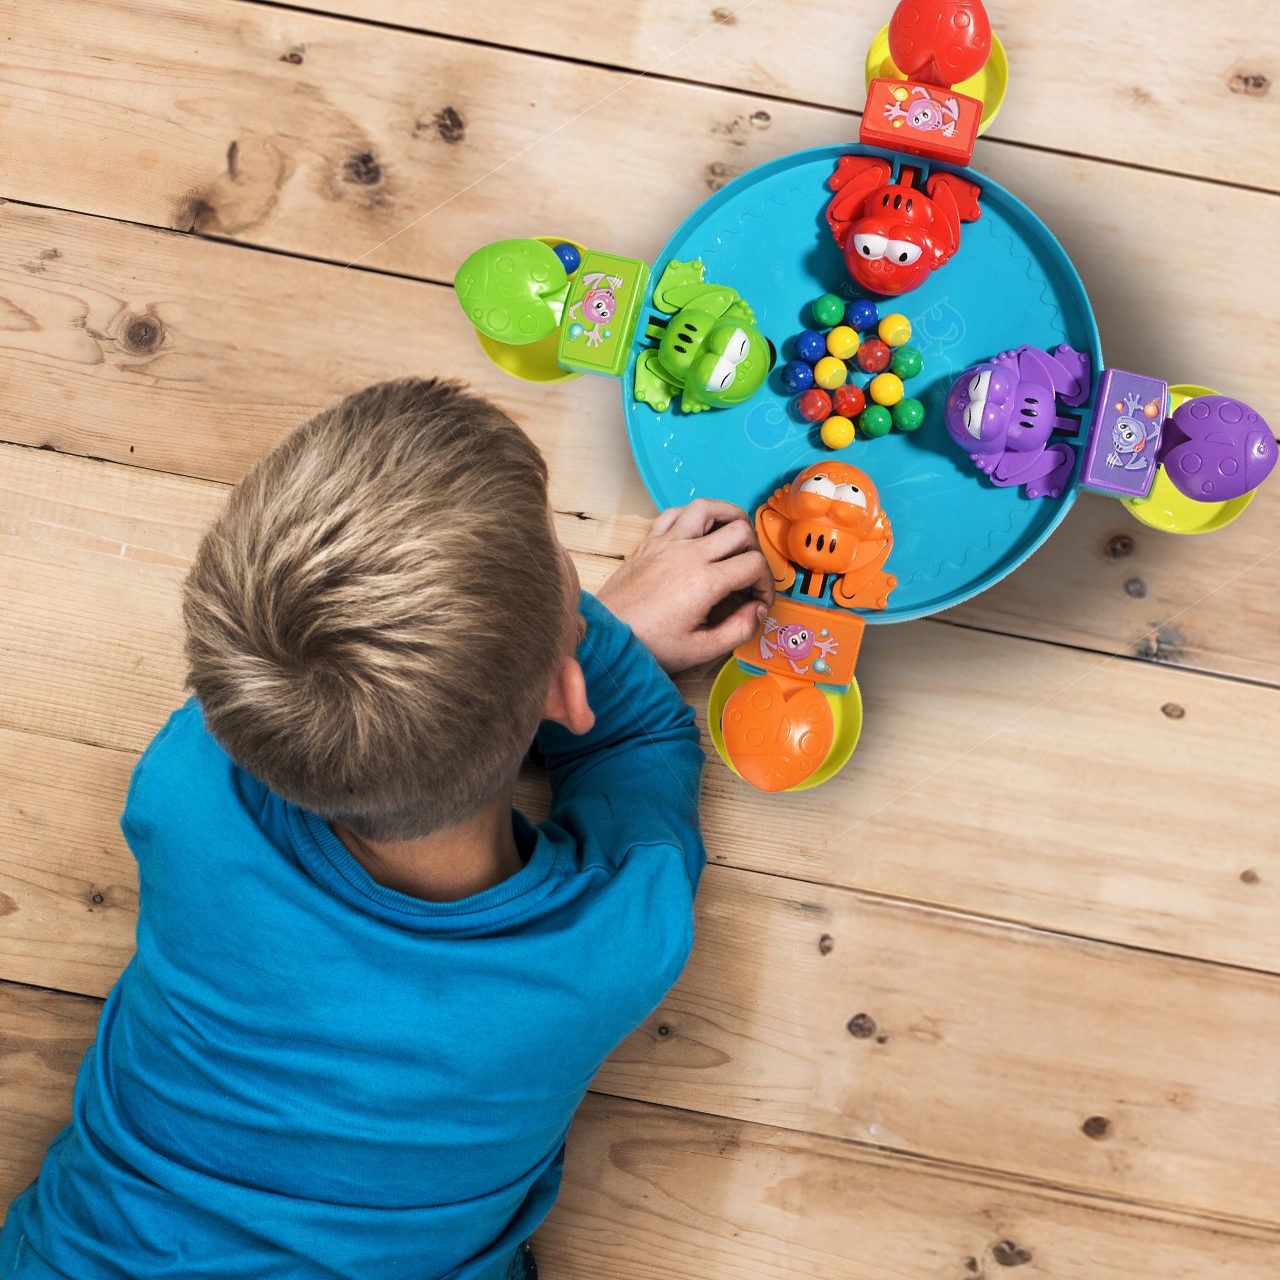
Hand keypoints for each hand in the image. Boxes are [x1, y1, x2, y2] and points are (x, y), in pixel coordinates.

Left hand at [596, 499, 773, 672]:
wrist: (607, 634)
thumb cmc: (647, 643)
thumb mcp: (700, 650)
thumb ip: (738, 630)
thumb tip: (758, 611)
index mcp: (704, 582)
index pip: (754, 565)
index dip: (766, 583)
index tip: (759, 600)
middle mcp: (688, 555)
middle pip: (740, 531)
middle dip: (756, 551)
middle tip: (749, 573)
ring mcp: (667, 544)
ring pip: (708, 507)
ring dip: (729, 517)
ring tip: (735, 537)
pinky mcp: (650, 542)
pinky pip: (675, 512)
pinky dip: (694, 515)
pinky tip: (699, 532)